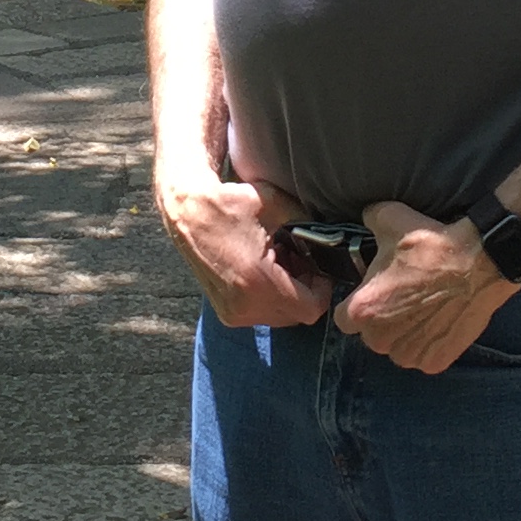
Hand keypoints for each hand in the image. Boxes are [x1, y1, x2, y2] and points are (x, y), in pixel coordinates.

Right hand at [158, 174, 330, 328]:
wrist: (187, 211)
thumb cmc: (230, 204)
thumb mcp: (276, 206)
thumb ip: (309, 225)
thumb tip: (332, 237)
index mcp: (259, 282)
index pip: (311, 308)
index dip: (322, 289)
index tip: (318, 268)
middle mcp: (244, 306)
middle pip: (297, 315)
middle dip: (305, 291)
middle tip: (300, 262)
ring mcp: (232, 313)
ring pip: (280, 317)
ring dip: (288, 295)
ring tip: (279, 263)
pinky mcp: (224, 312)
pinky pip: (261, 314)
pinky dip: (269, 298)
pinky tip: (262, 270)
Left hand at [336, 200, 515, 372]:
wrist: (480, 263)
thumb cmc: (431, 245)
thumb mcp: (389, 219)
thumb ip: (368, 219)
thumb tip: (365, 217)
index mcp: (362, 311)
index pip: (344, 318)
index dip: (358, 303)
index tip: (374, 292)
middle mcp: (380, 341)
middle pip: (371, 335)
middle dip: (382, 320)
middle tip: (403, 296)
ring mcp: (409, 356)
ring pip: (396, 348)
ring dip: (404, 334)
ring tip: (424, 308)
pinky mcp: (435, 363)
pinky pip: (422, 355)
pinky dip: (428, 343)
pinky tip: (440, 320)